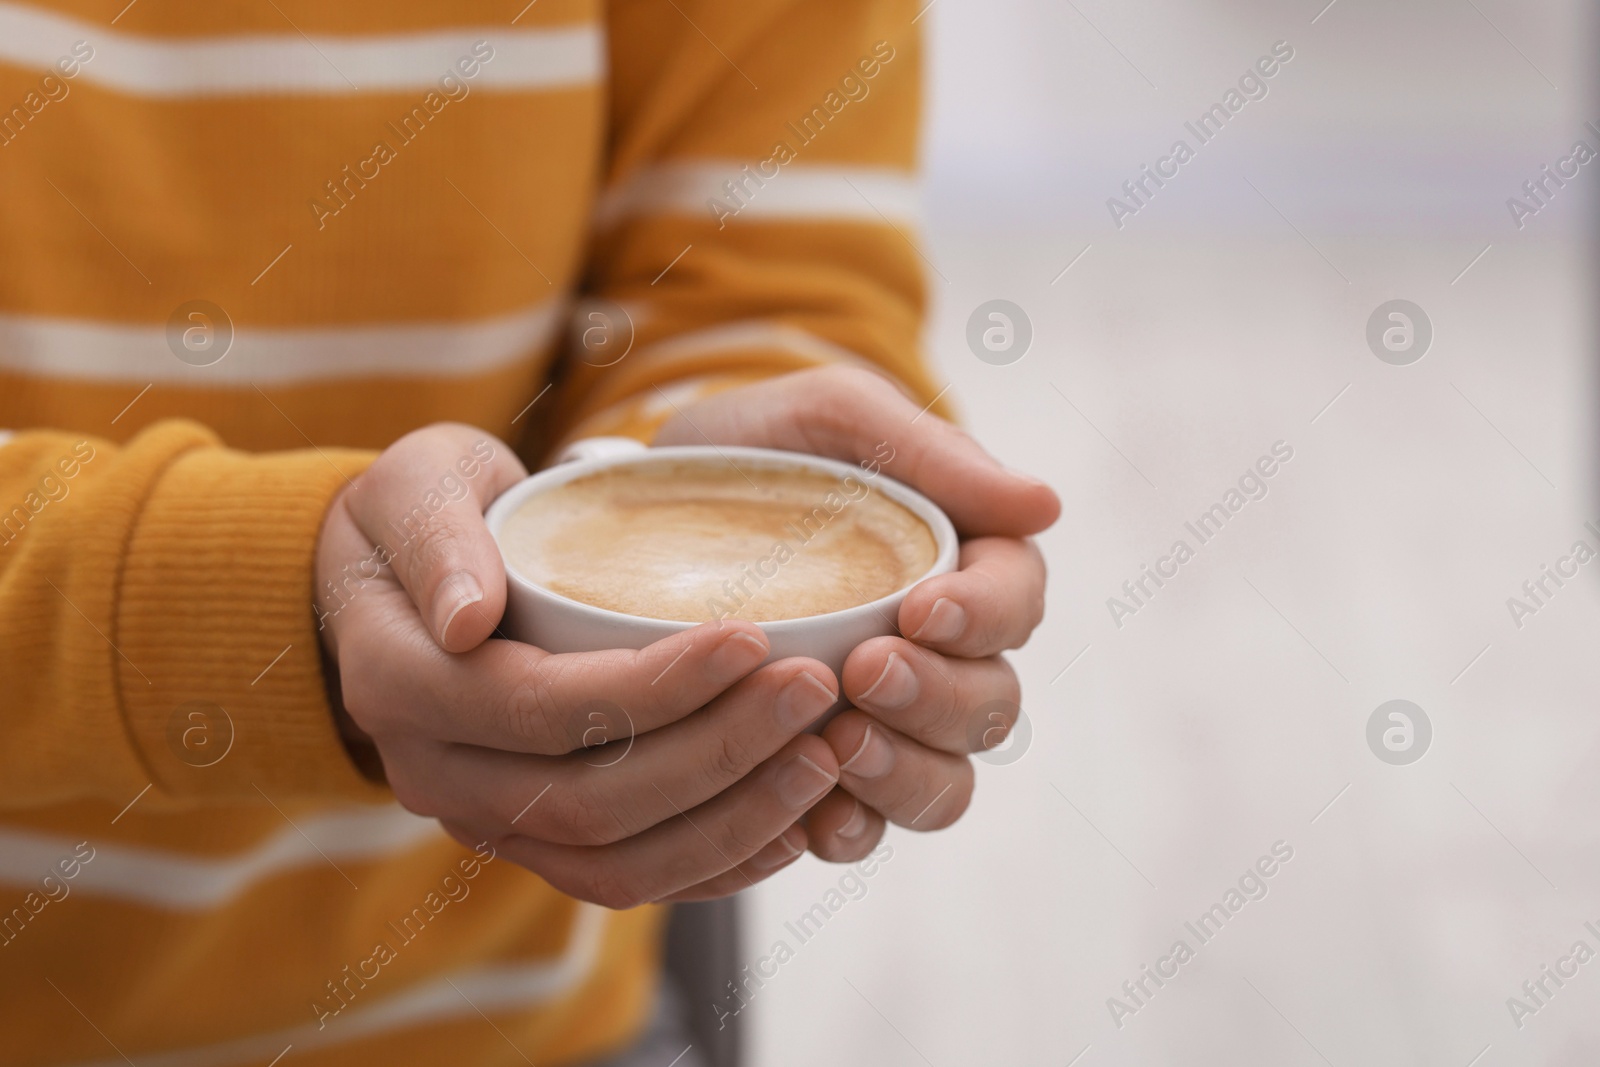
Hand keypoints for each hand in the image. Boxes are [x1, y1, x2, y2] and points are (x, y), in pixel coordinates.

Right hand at [314, 423, 844, 906]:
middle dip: (721, 753)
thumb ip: (436, 538)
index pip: (545, 709)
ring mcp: (486, 820)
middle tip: (815, 690)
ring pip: (619, 862)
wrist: (393, 580)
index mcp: (401, 686)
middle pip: (594, 800)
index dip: (656, 687)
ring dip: (734, 820)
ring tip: (824, 755)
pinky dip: (716, 862)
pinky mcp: (534, 840)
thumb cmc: (420, 512)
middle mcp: (438, 775)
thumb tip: (466, 619)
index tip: (754, 639)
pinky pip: (628, 879)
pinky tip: (794, 819)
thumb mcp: (412, 486)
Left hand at [656, 366, 1059, 859]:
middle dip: (937, 698)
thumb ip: (931, 453)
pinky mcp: (829, 771)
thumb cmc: (761, 447)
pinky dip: (853, 829)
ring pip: (946, 780)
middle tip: (865, 671)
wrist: (653, 504)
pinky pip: (870, 827)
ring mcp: (889, 720)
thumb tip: (1046, 504)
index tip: (922, 607)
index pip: (1016, 601)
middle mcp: (943, 653)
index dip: (986, 616)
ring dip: (905, 774)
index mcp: (965, 564)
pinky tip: (814, 816)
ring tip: (840, 746)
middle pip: (990, 705)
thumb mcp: (834, 416)